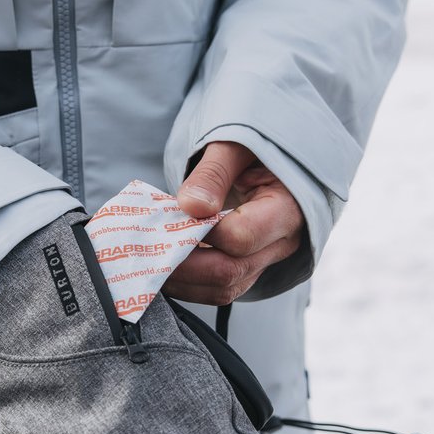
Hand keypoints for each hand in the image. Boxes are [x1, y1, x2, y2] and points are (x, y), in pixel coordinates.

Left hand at [163, 142, 304, 304]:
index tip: (171, 219)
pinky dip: (188, 282)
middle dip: (182, 266)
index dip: (199, 233)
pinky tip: (164, 265)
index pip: (240, 237)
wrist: (266, 156)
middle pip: (230, 272)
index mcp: (288, 208)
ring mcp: (266, 260)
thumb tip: (191, 206)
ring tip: (148, 261)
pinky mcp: (248, 268)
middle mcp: (283, 242)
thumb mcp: (233, 145)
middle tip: (145, 251)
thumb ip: (213, 174)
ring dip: (181, 281)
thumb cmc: (252, 146)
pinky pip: (218, 288)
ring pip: (222, 289)